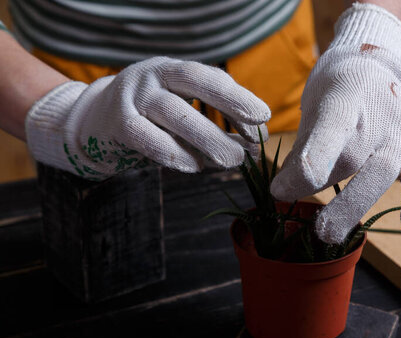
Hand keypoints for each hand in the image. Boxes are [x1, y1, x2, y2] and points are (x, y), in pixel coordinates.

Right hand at [26, 57, 269, 179]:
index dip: (237, 96)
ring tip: (233, 160)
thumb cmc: (154, 117)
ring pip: (174, 113)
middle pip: (194, 85)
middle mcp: (152, 76)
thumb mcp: (185, 108)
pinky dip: (175, 154)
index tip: (263, 117)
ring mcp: (133, 98)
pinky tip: (197, 166)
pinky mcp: (119, 125)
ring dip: (208, 138)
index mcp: (173, 69)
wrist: (98, 122)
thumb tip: (256, 145)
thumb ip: (217, 121)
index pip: (210, 76)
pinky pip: (148, 139)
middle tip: (254, 142)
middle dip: (229, 109)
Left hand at [271, 4, 400, 243]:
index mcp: (345, 96)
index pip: (331, 128)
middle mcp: (378, 116)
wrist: (379, 72)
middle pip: (353, 157)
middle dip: (327, 193)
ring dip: (354, 206)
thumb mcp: (315, 111)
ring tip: (329, 235)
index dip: (310, 160)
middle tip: (309, 224)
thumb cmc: (337, 97)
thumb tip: (283, 192)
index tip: (281, 189)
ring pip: (381, 172)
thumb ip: (305, 148)